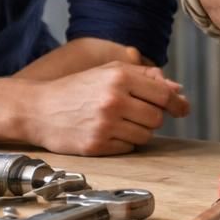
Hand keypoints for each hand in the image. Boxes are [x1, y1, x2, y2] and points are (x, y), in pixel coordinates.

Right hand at [22, 61, 190, 155]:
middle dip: (152, 117)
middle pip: (157, 118)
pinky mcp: (96, 145)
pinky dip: (124, 143)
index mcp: (119, 77)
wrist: (38, 109)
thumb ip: (145, 77)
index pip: (164, 95)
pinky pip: (128, 148)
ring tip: (118, 122)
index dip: (177, 104)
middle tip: (136, 112)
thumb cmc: (77, 88)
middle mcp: (114, 100)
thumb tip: (177, 90)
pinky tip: (107, 132)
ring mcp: (105, 125)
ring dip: (139, 131)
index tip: (182, 109)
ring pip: (146, 135)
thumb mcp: (109, 72)